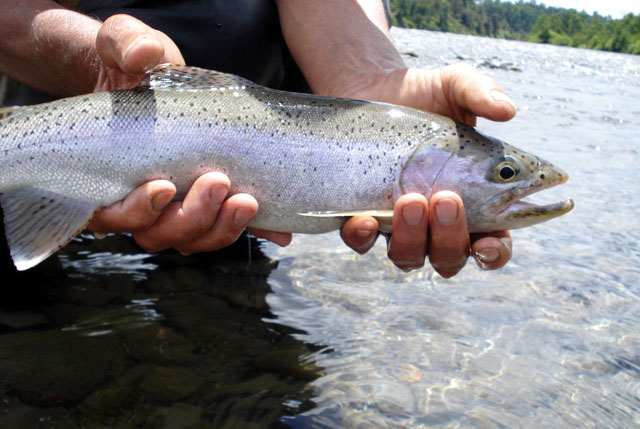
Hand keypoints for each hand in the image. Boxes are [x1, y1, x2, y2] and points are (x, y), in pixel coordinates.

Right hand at [87, 15, 291, 251]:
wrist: (157, 81)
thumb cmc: (133, 68)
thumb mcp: (125, 46)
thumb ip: (126, 45)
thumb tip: (144, 54)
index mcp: (108, 177)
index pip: (111, 215)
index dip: (137, 211)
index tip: (164, 187)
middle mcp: (141, 203)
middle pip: (159, 234)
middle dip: (192, 216)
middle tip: (218, 182)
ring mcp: (176, 209)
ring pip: (193, 239)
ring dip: (221, 228)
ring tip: (247, 200)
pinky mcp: (210, 205)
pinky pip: (227, 228)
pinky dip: (254, 231)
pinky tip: (279, 232)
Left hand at [340, 64, 514, 276]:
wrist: (373, 88)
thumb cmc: (424, 94)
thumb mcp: (455, 86)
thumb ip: (480, 93)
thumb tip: (507, 110)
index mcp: (473, 202)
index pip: (492, 244)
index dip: (495, 252)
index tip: (490, 243)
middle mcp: (436, 222)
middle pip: (449, 257)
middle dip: (449, 237)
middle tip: (445, 198)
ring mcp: (398, 224)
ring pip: (408, 257)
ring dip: (411, 237)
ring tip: (408, 199)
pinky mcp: (364, 216)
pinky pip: (361, 242)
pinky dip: (363, 237)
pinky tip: (365, 219)